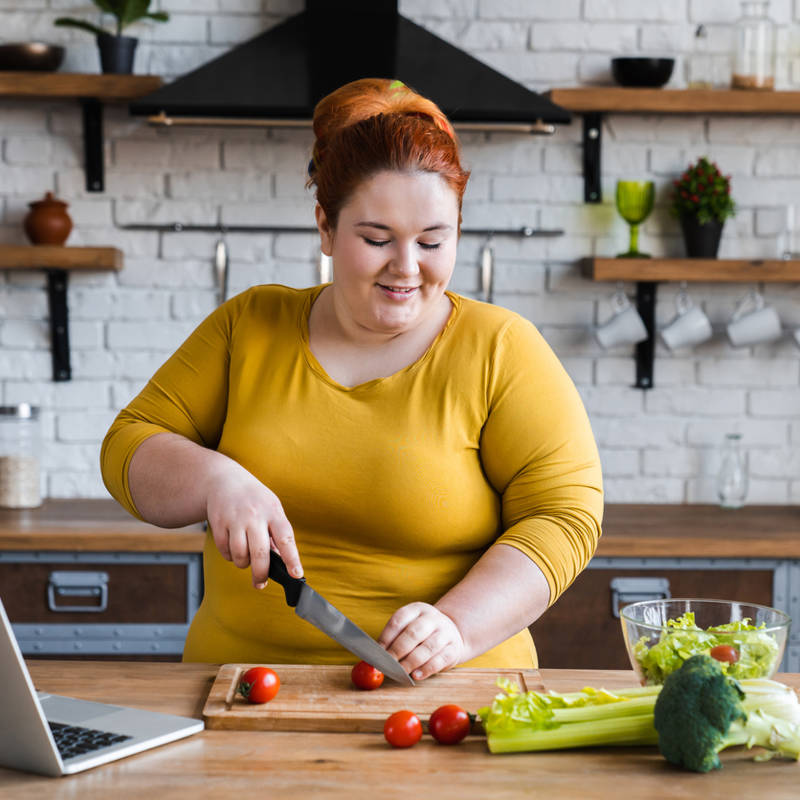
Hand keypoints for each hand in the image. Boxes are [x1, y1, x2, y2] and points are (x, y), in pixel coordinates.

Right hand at [205, 460, 301, 588]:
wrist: (224, 480)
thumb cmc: (254, 498)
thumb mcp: (272, 508)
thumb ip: (277, 533)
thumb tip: (282, 561)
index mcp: (273, 512)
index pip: (286, 538)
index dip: (292, 559)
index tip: (296, 574)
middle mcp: (255, 515)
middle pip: (260, 553)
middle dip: (261, 573)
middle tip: (261, 583)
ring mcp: (235, 519)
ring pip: (240, 555)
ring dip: (243, 564)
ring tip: (245, 558)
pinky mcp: (218, 523)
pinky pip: (225, 551)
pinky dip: (229, 556)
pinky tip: (233, 548)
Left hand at [378, 602, 465, 680]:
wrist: (451, 633)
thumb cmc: (422, 634)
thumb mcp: (409, 627)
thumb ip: (393, 639)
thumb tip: (375, 657)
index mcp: (417, 609)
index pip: (399, 620)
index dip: (386, 636)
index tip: (377, 652)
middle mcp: (432, 618)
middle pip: (413, 633)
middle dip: (398, 650)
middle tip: (387, 663)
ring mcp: (445, 632)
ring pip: (428, 647)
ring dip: (411, 661)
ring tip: (400, 671)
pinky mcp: (453, 649)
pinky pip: (439, 660)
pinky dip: (426, 669)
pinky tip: (416, 675)